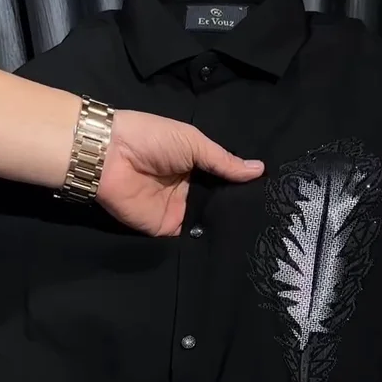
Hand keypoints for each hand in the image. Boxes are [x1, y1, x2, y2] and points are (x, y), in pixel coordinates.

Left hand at [97, 109, 263, 235]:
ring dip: (225, 227)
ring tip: (257, 232)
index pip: (225, 181)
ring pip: (208, 223)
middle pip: (219, 205)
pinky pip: (190, 238)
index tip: (271, 196)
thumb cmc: (151, 139)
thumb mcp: (194, 143)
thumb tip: (260, 170)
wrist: (110, 156)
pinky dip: (205, 240)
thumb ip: (224, 162)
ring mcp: (178, 212)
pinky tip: (229, 243)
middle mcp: (189, 190)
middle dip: (238, 210)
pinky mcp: (165, 229)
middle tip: (269, 218)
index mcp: (196, 166)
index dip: (244, 188)